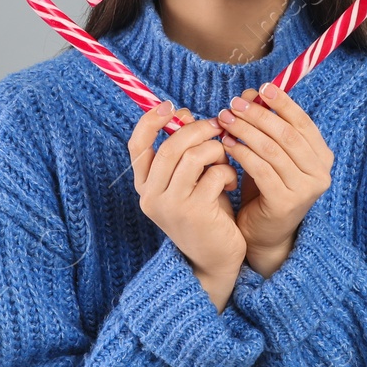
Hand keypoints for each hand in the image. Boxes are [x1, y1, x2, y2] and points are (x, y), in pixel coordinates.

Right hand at [128, 101, 247, 309]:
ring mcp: (171, 206)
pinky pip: (214, 174)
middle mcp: (151, 196)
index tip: (171, 105)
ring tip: (225, 161)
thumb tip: (184, 114)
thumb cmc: (205, 214)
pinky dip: (227, 173)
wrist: (215, 260)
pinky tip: (230, 184)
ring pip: (194, 156)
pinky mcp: (195, 213)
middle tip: (218, 126)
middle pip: (170, 146)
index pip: (137, 145)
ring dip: (216, 151)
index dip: (150, 121)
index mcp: (145, 186)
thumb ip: (185, 150)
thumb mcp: (191, 180)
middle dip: (198, 129)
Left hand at [216, 83, 333, 267]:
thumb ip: (264, 126)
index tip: (262, 88)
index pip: (303, 123)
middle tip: (234, 104)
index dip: (283, 103)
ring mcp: (305, 189)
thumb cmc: (266, 189)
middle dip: (258, 115)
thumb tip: (251, 93)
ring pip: (272, 150)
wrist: (264, 234)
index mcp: (322, 157)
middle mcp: (320, 173)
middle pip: (287, 134)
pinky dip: (242, 153)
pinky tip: (226, 144)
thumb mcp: (268, 154)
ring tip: (225, 120)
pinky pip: (261, 169)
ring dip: (246, 131)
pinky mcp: (286, 203)